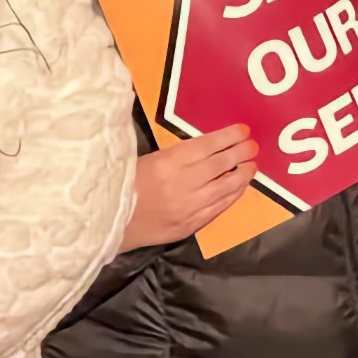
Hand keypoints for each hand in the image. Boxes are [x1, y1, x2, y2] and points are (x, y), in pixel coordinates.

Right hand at [123, 125, 256, 250]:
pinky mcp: (188, 226)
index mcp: (166, 163)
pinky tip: (238, 187)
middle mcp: (181, 184)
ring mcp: (187, 208)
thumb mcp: (144, 160)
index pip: (206, 146)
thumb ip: (176, 154)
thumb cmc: (122, 185)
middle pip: (220, 165)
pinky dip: (232, 196)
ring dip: (241, 175)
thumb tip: (208, 146)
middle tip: (253, 146)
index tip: (242, 130)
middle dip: (240, 153)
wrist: (104, 223)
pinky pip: (218, 209)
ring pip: (224, 188)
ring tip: (251, 166)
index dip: (227, 137)